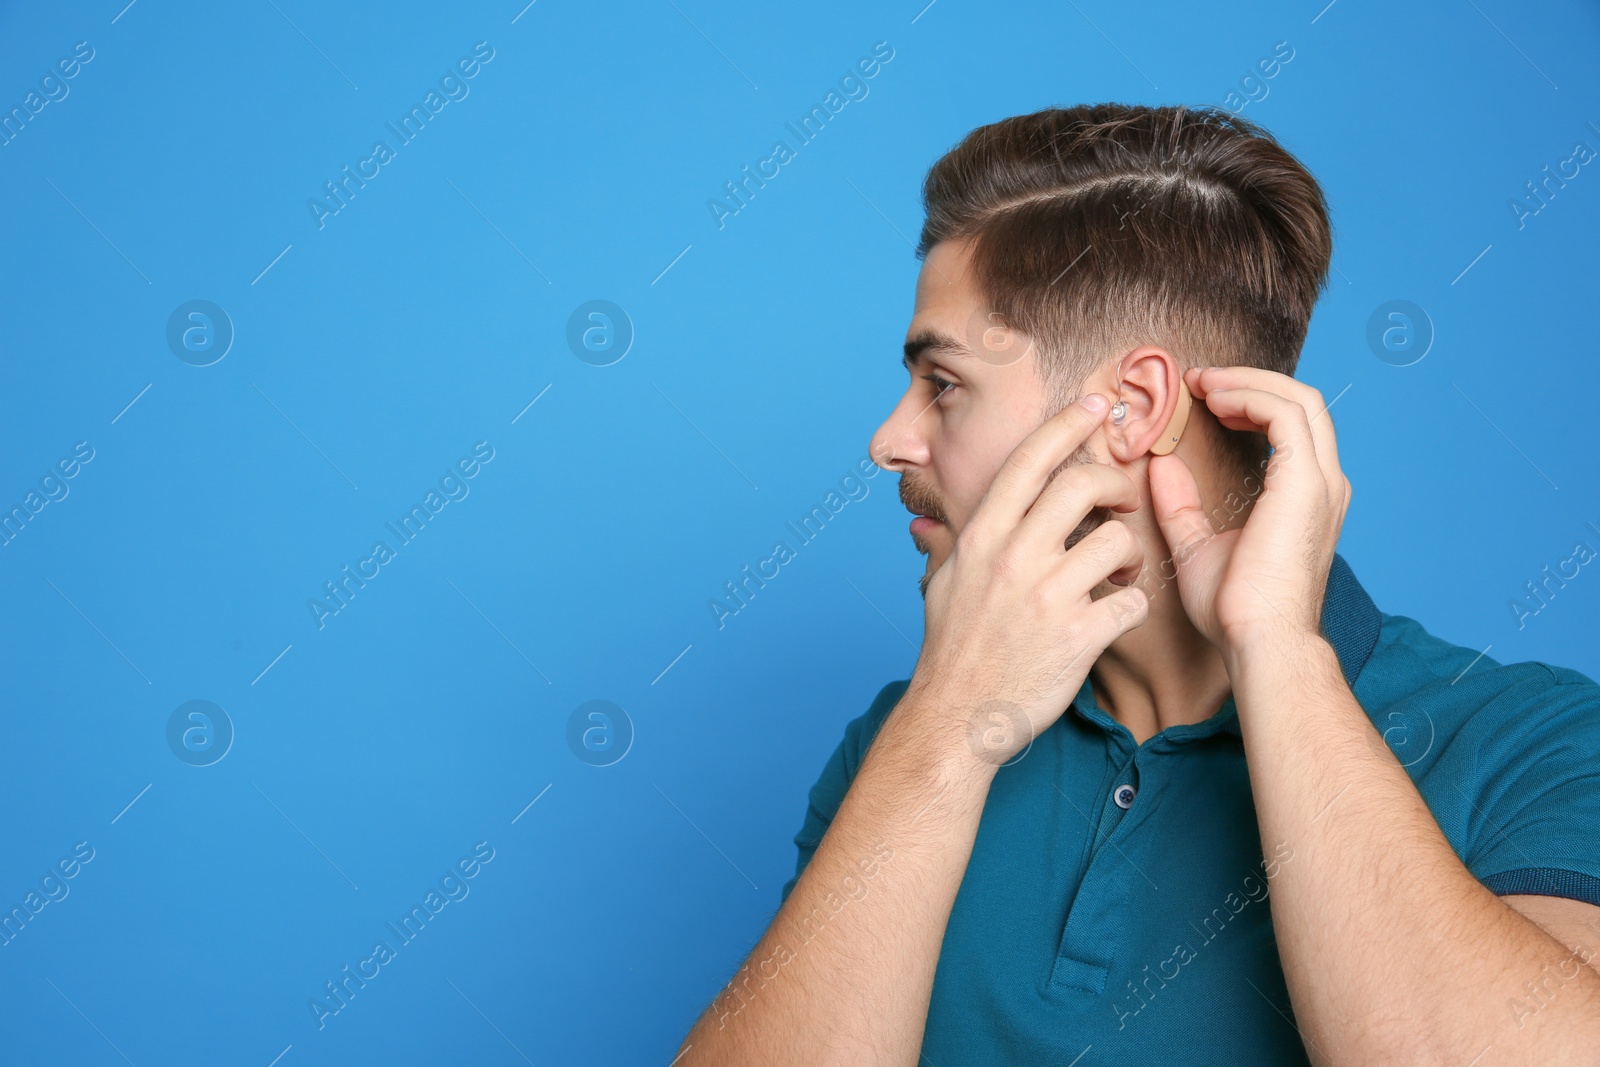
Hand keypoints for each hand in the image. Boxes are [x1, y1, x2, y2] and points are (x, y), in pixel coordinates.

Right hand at [907, 394, 1150, 767]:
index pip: (1029, 461)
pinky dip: (1132, 607)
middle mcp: (1014, 557)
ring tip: (1117, 575)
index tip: (1095, 404)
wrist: (956, 719)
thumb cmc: (951, 652)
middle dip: (1115, 486)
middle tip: (1120, 505)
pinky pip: (1132, 602)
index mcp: (982, 537)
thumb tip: (929, 527)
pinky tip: (1115, 616)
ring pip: (1120, 543)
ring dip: (1130, 556)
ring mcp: (1048, 597)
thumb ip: (948, 549)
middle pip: (1083, 484)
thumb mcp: (940, 587)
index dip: (1067, 424)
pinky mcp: (1079, 637)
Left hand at [1147, 366, 1350, 655]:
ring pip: (1298, 400)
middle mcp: (1324, 484)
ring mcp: (1321, 482)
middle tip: (1199, 380)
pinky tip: (1214, 400)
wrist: (1259, 642)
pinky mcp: (1306, 484)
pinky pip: (1284, 415)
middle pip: (1300, 403)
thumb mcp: (1196, 547)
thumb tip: (1160, 465)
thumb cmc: (1234, 610)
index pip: (1290, 427)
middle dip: (1249, 382)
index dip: (1248, 402)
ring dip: (1247, 382)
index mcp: (1306, 498)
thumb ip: (1181, 505)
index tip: (1203, 398)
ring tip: (1203, 383)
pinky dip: (1249, 397)